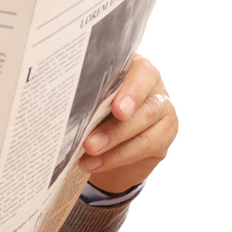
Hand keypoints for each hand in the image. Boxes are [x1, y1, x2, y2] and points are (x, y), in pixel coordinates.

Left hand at [78, 55, 178, 195]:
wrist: (109, 135)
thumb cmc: (97, 104)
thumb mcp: (93, 95)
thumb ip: (90, 96)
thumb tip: (67, 109)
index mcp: (136, 67)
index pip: (142, 73)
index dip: (131, 92)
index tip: (117, 110)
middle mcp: (154, 87)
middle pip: (144, 108)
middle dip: (115, 129)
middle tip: (89, 143)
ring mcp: (163, 111)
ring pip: (145, 131)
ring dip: (114, 147)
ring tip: (89, 156)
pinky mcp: (164, 135)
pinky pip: (146, 148)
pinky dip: (118, 158)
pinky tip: (97, 164)